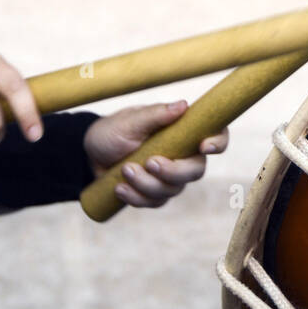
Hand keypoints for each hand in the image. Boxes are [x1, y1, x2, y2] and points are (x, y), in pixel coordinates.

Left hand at [83, 101, 228, 208]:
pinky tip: (120, 188)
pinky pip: (154, 202)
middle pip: (196, 171)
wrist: (90, 154)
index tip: (204, 146)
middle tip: (150, 162)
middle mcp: (183, 156)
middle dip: (173, 171)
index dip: (218, 142)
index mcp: (184, 133)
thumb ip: (156, 114)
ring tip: (124, 170)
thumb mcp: (131, 121)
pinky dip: (136, 197)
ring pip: (172, 190)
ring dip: (146, 183)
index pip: (215, 137)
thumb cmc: (113, 131)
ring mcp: (170, 178)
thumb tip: (183, 106)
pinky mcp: (155, 194)